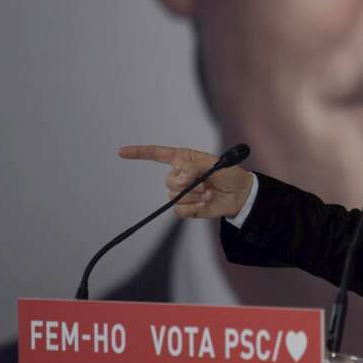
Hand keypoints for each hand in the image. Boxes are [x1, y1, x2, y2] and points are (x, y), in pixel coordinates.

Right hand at [118, 145, 253, 219]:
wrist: (240, 194)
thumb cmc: (229, 173)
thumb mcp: (214, 164)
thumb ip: (193, 166)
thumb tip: (179, 178)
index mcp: (184, 159)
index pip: (157, 154)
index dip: (139, 153)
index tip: (121, 152)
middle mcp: (181, 175)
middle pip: (169, 180)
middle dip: (187, 183)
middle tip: (204, 183)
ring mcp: (183, 192)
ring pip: (174, 196)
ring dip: (193, 196)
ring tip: (208, 192)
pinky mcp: (187, 207)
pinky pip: (179, 210)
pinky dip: (193, 208)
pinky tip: (204, 203)